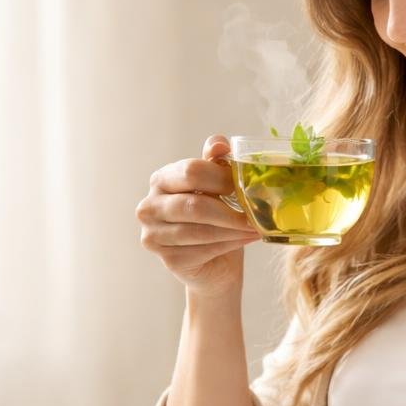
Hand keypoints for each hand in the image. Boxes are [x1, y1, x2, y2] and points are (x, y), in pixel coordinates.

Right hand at [135, 134, 260, 296]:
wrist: (214, 262)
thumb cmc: (215, 218)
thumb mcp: (216, 187)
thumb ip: (215, 163)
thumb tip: (220, 143)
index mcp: (161, 180)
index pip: (191, 171)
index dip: (222, 178)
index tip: (246, 185)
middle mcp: (149, 206)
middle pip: (194, 206)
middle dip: (230, 211)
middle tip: (256, 213)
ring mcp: (154, 235)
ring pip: (200, 230)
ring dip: (233, 229)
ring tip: (256, 227)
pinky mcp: (167, 259)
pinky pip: (203, 250)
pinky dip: (229, 245)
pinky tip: (245, 239)